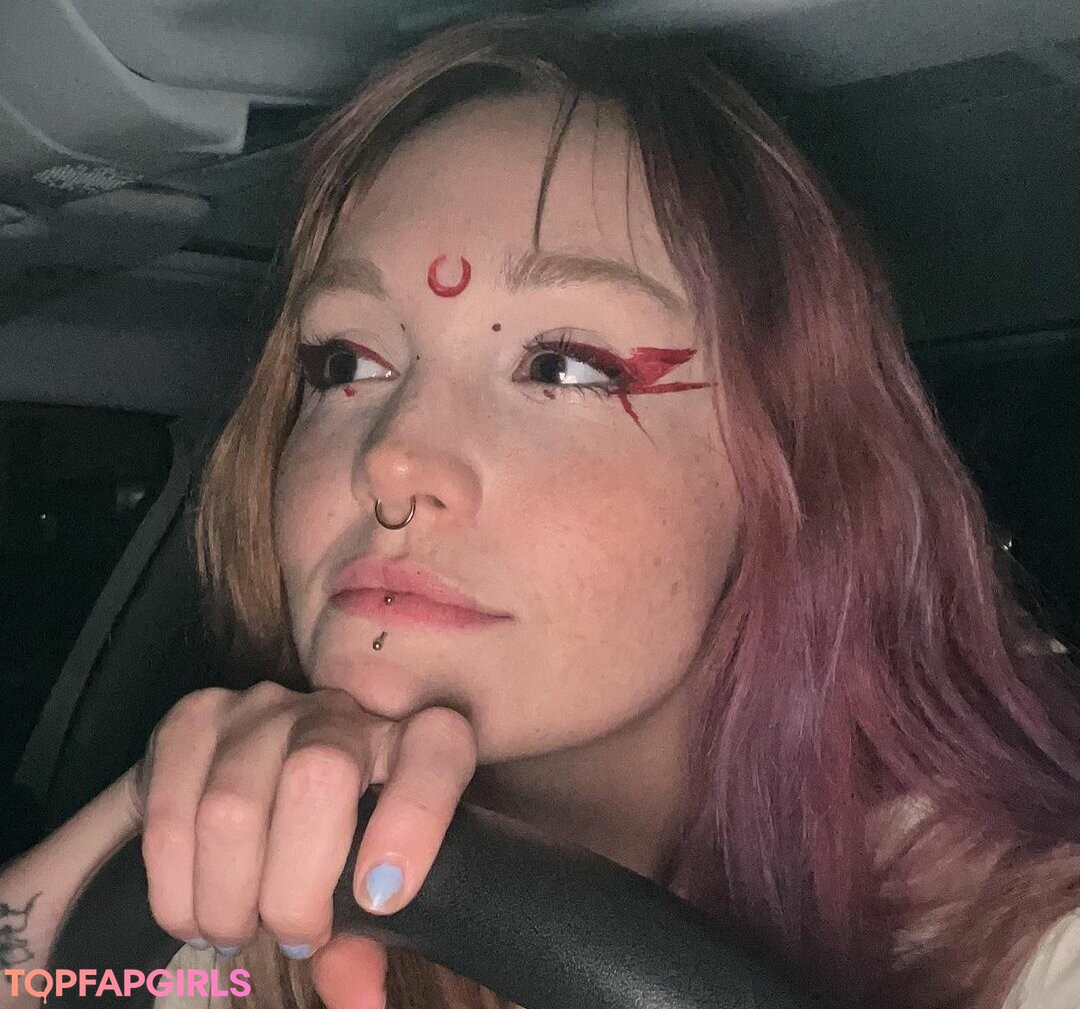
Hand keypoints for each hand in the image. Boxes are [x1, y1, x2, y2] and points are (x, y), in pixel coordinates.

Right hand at [135, 682, 477, 1008]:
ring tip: (232, 930)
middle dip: (295, 887)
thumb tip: (361, 1003)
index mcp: (408, 739)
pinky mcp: (192, 719)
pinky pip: (167, 809)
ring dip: (224, 898)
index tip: (380, 898)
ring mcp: (261, 707)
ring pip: (230, 805)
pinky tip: (190, 909)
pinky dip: (173, 883)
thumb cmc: (331, 842)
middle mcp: (338, 712)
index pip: (435, 752)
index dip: (414, 819)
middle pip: (318, 776)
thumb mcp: (360, 886)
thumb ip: (364, 941)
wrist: (257, 778)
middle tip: (291, 937)